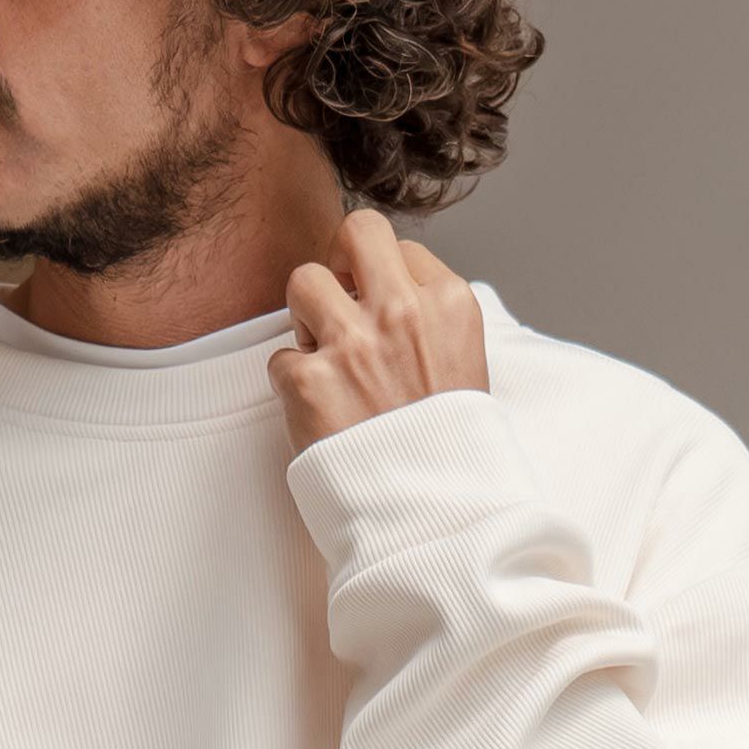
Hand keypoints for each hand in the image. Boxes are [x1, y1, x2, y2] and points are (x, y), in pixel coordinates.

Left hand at [267, 209, 490, 457]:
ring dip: (308, 318)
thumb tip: (386, 291)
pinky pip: (280, 357)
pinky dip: (292, 383)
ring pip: (304, 280)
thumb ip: (431, 322)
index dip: (385, 278)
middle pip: (356, 232)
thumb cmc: (453, 449)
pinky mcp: (309, 382)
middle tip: (340, 298)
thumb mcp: (468, 367)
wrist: (436, 516)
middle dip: (341, 260)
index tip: (382, 308)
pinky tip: (319, 411)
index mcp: (451, 305)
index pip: (403, 250)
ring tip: (326, 356)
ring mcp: (353, 345)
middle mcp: (402, 313)